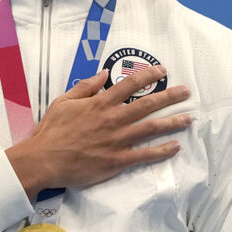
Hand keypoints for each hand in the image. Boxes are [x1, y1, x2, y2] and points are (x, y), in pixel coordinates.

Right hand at [5, 66, 191, 199]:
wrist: (43, 160)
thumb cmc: (51, 130)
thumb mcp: (64, 101)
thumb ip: (85, 86)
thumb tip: (103, 73)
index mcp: (100, 103)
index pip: (130, 84)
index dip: (148, 75)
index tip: (163, 70)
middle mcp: (112, 119)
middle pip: (148, 104)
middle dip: (170, 96)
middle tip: (187, 92)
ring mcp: (116, 141)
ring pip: (151, 128)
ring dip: (172, 123)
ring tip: (188, 119)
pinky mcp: (117, 161)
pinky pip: (144, 155)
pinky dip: (162, 151)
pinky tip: (175, 147)